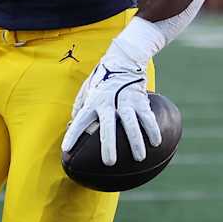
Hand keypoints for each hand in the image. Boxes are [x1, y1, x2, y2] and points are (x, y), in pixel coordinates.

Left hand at [61, 29, 160, 164]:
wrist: (123, 59)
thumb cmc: (102, 79)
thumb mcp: (86, 90)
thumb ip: (79, 107)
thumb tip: (70, 125)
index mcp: (92, 102)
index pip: (80, 120)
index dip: (72, 135)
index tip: (66, 150)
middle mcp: (108, 103)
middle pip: (108, 127)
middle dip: (108, 145)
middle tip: (109, 163)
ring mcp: (125, 101)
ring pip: (132, 124)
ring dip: (136, 142)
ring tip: (139, 158)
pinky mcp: (140, 100)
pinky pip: (148, 117)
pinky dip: (152, 130)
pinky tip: (156, 143)